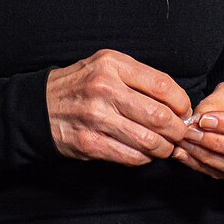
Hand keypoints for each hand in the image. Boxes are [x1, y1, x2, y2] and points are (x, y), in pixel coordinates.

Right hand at [46, 50, 191, 165]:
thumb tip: (177, 102)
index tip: (183, 111)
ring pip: (148, 140)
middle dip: (177, 130)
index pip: (162, 85)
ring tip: (165, 146)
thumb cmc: (82, 85)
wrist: (40, 106)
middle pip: (159, 116)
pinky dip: (144, 158)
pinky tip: (144, 153)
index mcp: (112, 65)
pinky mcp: (89, 143)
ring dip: (163, 148)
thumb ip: (139, 78)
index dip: (181, 103)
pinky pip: (130, 157)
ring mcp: (96, 117)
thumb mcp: (107, 66)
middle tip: (179, 133)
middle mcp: (104, 89)